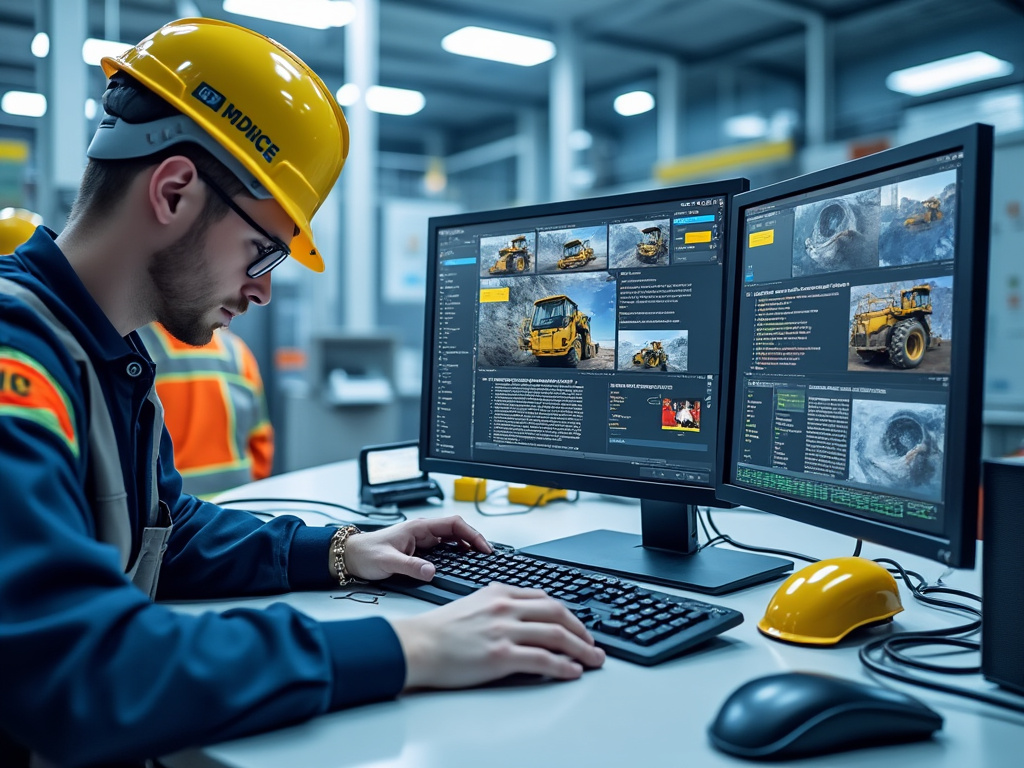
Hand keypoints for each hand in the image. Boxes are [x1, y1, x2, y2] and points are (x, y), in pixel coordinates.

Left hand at [342, 515, 490, 581]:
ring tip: (480, 557)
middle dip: (474, 540)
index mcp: (418, 528)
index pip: (453, 525)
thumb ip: (410, 566)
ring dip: (467, 546)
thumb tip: (431, 571)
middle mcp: (422, 531)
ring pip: (452, 538)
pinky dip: (457, 552)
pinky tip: (462, 561)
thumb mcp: (388, 562)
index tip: (482, 547)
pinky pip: (444, 548)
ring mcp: (422, 540)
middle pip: (456, 530)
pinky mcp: (420, 549)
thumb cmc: (366, 553)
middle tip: (487, 554)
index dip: (471, 534)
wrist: (350, 556)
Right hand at [389, 583, 605, 688]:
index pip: (544, 598)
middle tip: (592, 643)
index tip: (577, 625)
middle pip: (557, 613)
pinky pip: (543, 659)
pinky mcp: (501, 655)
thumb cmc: (439, 630)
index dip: (567, 613)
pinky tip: (573, 671)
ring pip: (557, 635)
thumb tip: (523, 619)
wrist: (417, 645)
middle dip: (581, 629)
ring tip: (593, 660)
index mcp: (498, 592)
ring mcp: (504, 630)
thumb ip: (499, 606)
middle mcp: (505, 607)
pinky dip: (563, 666)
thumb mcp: (472, 603)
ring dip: (581, 649)